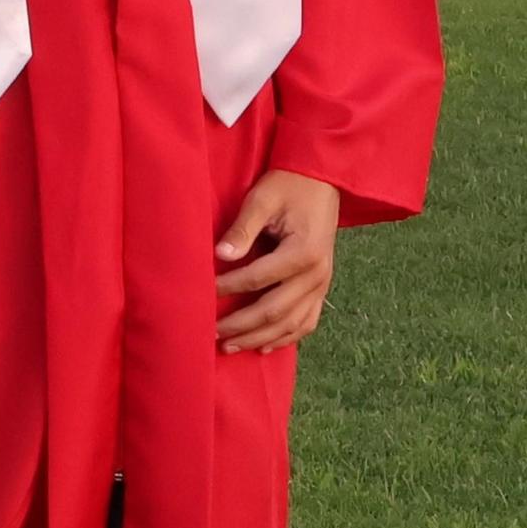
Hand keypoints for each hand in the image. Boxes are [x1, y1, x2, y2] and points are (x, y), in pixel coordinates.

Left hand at [214, 169, 340, 355]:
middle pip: (274, 311)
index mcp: (302, 253)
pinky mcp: (322, 288)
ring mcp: (323, 285)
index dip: (229, 287)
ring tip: (230, 347)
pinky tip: (265, 347)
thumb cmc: (288, 186)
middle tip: (212, 333)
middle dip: (241, 325)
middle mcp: (317, 276)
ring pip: (290, 324)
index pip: (258, 279)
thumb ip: (242, 230)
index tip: (203, 292)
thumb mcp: (261, 199)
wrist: (322, 180)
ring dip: (259, 338)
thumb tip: (219, 257)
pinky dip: (286, 338)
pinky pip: (306, 322)